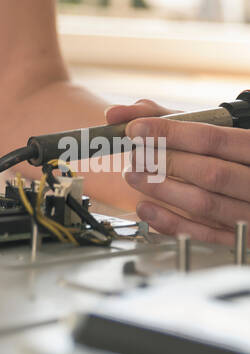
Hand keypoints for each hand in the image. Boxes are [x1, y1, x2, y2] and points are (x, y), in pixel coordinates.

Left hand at [104, 98, 249, 246]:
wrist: (248, 183)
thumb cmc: (226, 151)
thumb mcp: (205, 127)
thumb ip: (164, 117)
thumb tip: (117, 114)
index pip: (211, 138)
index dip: (169, 134)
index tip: (135, 129)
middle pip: (209, 173)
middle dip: (164, 162)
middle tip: (134, 155)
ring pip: (204, 204)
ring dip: (161, 190)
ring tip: (133, 176)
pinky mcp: (240, 238)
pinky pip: (204, 235)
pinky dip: (170, 222)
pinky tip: (145, 208)